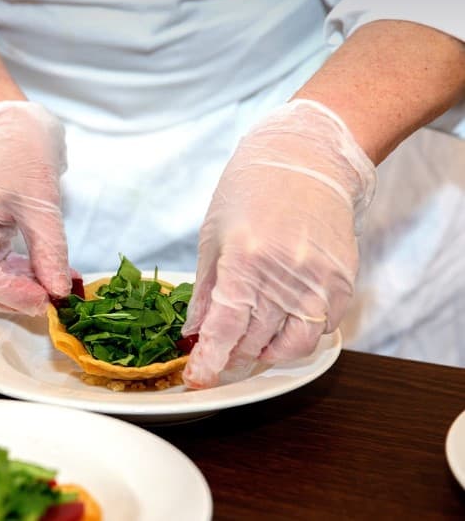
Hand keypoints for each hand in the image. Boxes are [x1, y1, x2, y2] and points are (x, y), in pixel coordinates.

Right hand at [0, 101, 70, 315]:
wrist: (5, 127)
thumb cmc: (22, 152)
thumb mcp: (43, 203)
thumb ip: (50, 251)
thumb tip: (59, 291)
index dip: (11, 294)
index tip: (45, 300)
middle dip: (11, 300)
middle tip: (49, 302)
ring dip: (12, 291)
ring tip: (48, 287)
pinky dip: (10, 277)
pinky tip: (38, 275)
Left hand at [182, 99, 376, 387]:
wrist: (306, 159)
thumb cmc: (251, 190)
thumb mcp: (213, 237)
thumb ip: (206, 291)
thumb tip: (194, 332)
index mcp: (245, 260)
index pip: (225, 328)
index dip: (209, 360)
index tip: (197, 379)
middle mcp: (285, 274)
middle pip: (254, 341)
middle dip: (230, 356)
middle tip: (217, 356)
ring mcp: (319, 281)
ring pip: (290, 346)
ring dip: (264, 354)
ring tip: (247, 347)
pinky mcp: (342, 282)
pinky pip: (319, 330)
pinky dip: (295, 338)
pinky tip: (278, 327)